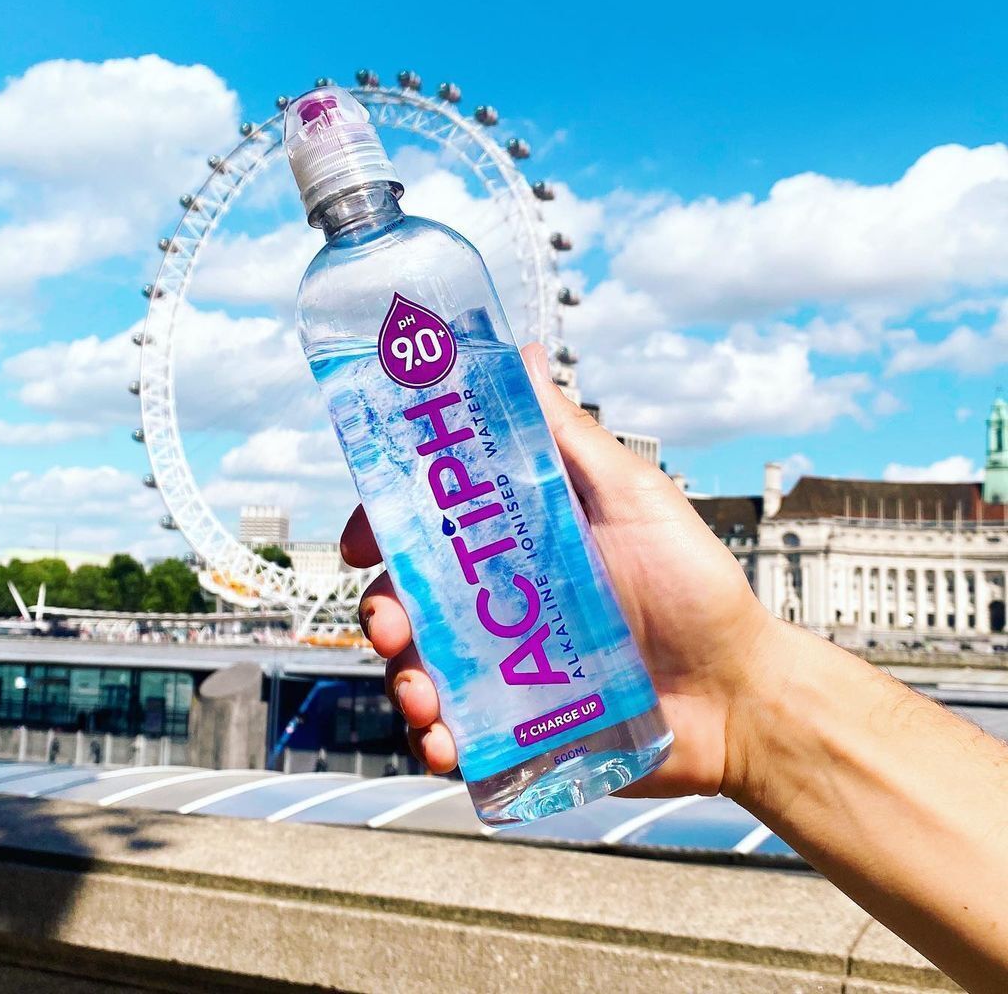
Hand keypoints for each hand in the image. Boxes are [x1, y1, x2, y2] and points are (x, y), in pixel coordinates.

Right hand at [340, 342, 785, 797]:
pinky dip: (434, 740)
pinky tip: (444, 743)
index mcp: (516, 540)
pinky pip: (455, 734)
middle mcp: (500, 600)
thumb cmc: (695, 585)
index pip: (429, 523)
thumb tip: (519, 354)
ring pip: (421, 668)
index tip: (358, 541)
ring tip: (425, 700)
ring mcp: (505, 666)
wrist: (738, 695)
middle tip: (390, 627)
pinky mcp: (517, 727)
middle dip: (382, 611)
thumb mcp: (631, 498)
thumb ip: (568, 437)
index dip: (382, 524)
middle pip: (410, 598)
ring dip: (402, 682)